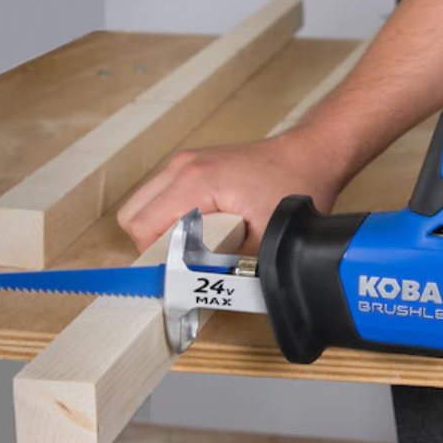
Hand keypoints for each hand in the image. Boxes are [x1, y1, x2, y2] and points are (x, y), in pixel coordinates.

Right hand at [116, 126, 348, 253]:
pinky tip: (199, 229)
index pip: (143, 226)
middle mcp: (182, 166)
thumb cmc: (295, 187)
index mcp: (195, 181)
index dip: (155, 258)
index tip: (174, 275)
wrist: (309, 154)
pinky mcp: (192, 165)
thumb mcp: (267, 239)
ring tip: (193, 247)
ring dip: (161, 231)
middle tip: (181, 264)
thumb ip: (231, 266)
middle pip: (133, 216)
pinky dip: (170, 216)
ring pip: (144, 204)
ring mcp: (184, 162)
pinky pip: (161, 195)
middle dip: (151, 246)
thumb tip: (204, 288)